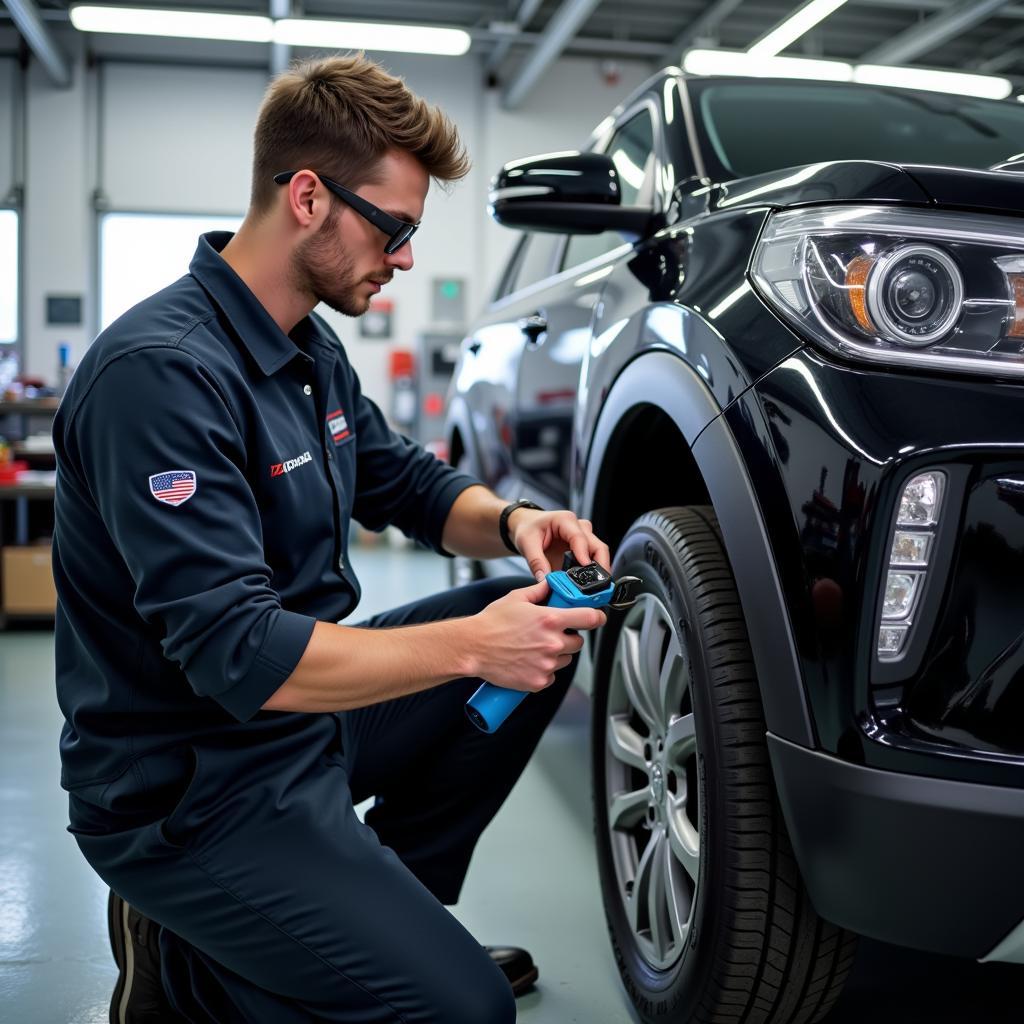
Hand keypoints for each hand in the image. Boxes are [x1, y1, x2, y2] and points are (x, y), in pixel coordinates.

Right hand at [468, 579, 606, 691]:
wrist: (473, 648)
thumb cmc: (491, 624)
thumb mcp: (517, 598)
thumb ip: (539, 591)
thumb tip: (551, 585)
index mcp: (550, 620)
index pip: (589, 619)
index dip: (596, 617)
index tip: (596, 618)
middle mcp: (552, 643)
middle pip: (578, 642)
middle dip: (568, 637)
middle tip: (550, 634)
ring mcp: (546, 664)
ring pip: (565, 660)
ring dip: (556, 654)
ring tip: (534, 648)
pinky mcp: (538, 681)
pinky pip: (551, 675)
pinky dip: (544, 670)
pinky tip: (529, 661)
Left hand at [509, 508, 611, 580]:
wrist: (528, 526)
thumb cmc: (529, 528)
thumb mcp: (526, 543)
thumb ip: (535, 562)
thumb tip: (544, 580)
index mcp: (565, 520)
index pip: (579, 537)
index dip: (583, 553)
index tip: (585, 567)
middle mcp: (579, 527)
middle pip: (597, 546)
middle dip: (600, 566)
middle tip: (597, 585)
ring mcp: (584, 538)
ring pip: (599, 554)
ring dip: (598, 571)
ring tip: (592, 588)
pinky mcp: (584, 549)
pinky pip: (593, 561)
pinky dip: (593, 573)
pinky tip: (587, 585)